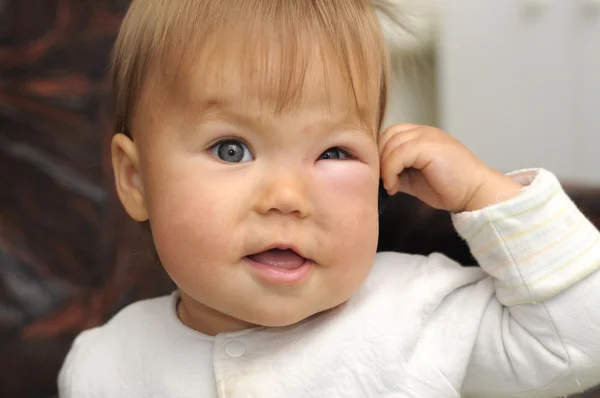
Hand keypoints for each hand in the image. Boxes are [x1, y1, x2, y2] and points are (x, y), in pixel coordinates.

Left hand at [379, 124, 522, 212]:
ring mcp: (428, 136)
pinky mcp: (429, 147)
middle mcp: (424, 132)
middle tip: (384, 181)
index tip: (382, 176)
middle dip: (380, 159)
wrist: (476, 193)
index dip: (380, 153)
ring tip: (391, 186)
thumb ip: (397, 170)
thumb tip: (376, 174)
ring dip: (384, 167)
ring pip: (390, 144)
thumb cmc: (449, 188)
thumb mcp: (415, 178)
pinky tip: (395, 187)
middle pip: (387, 135)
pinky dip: (390, 172)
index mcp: (421, 136)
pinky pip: (398, 155)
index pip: (390, 134)